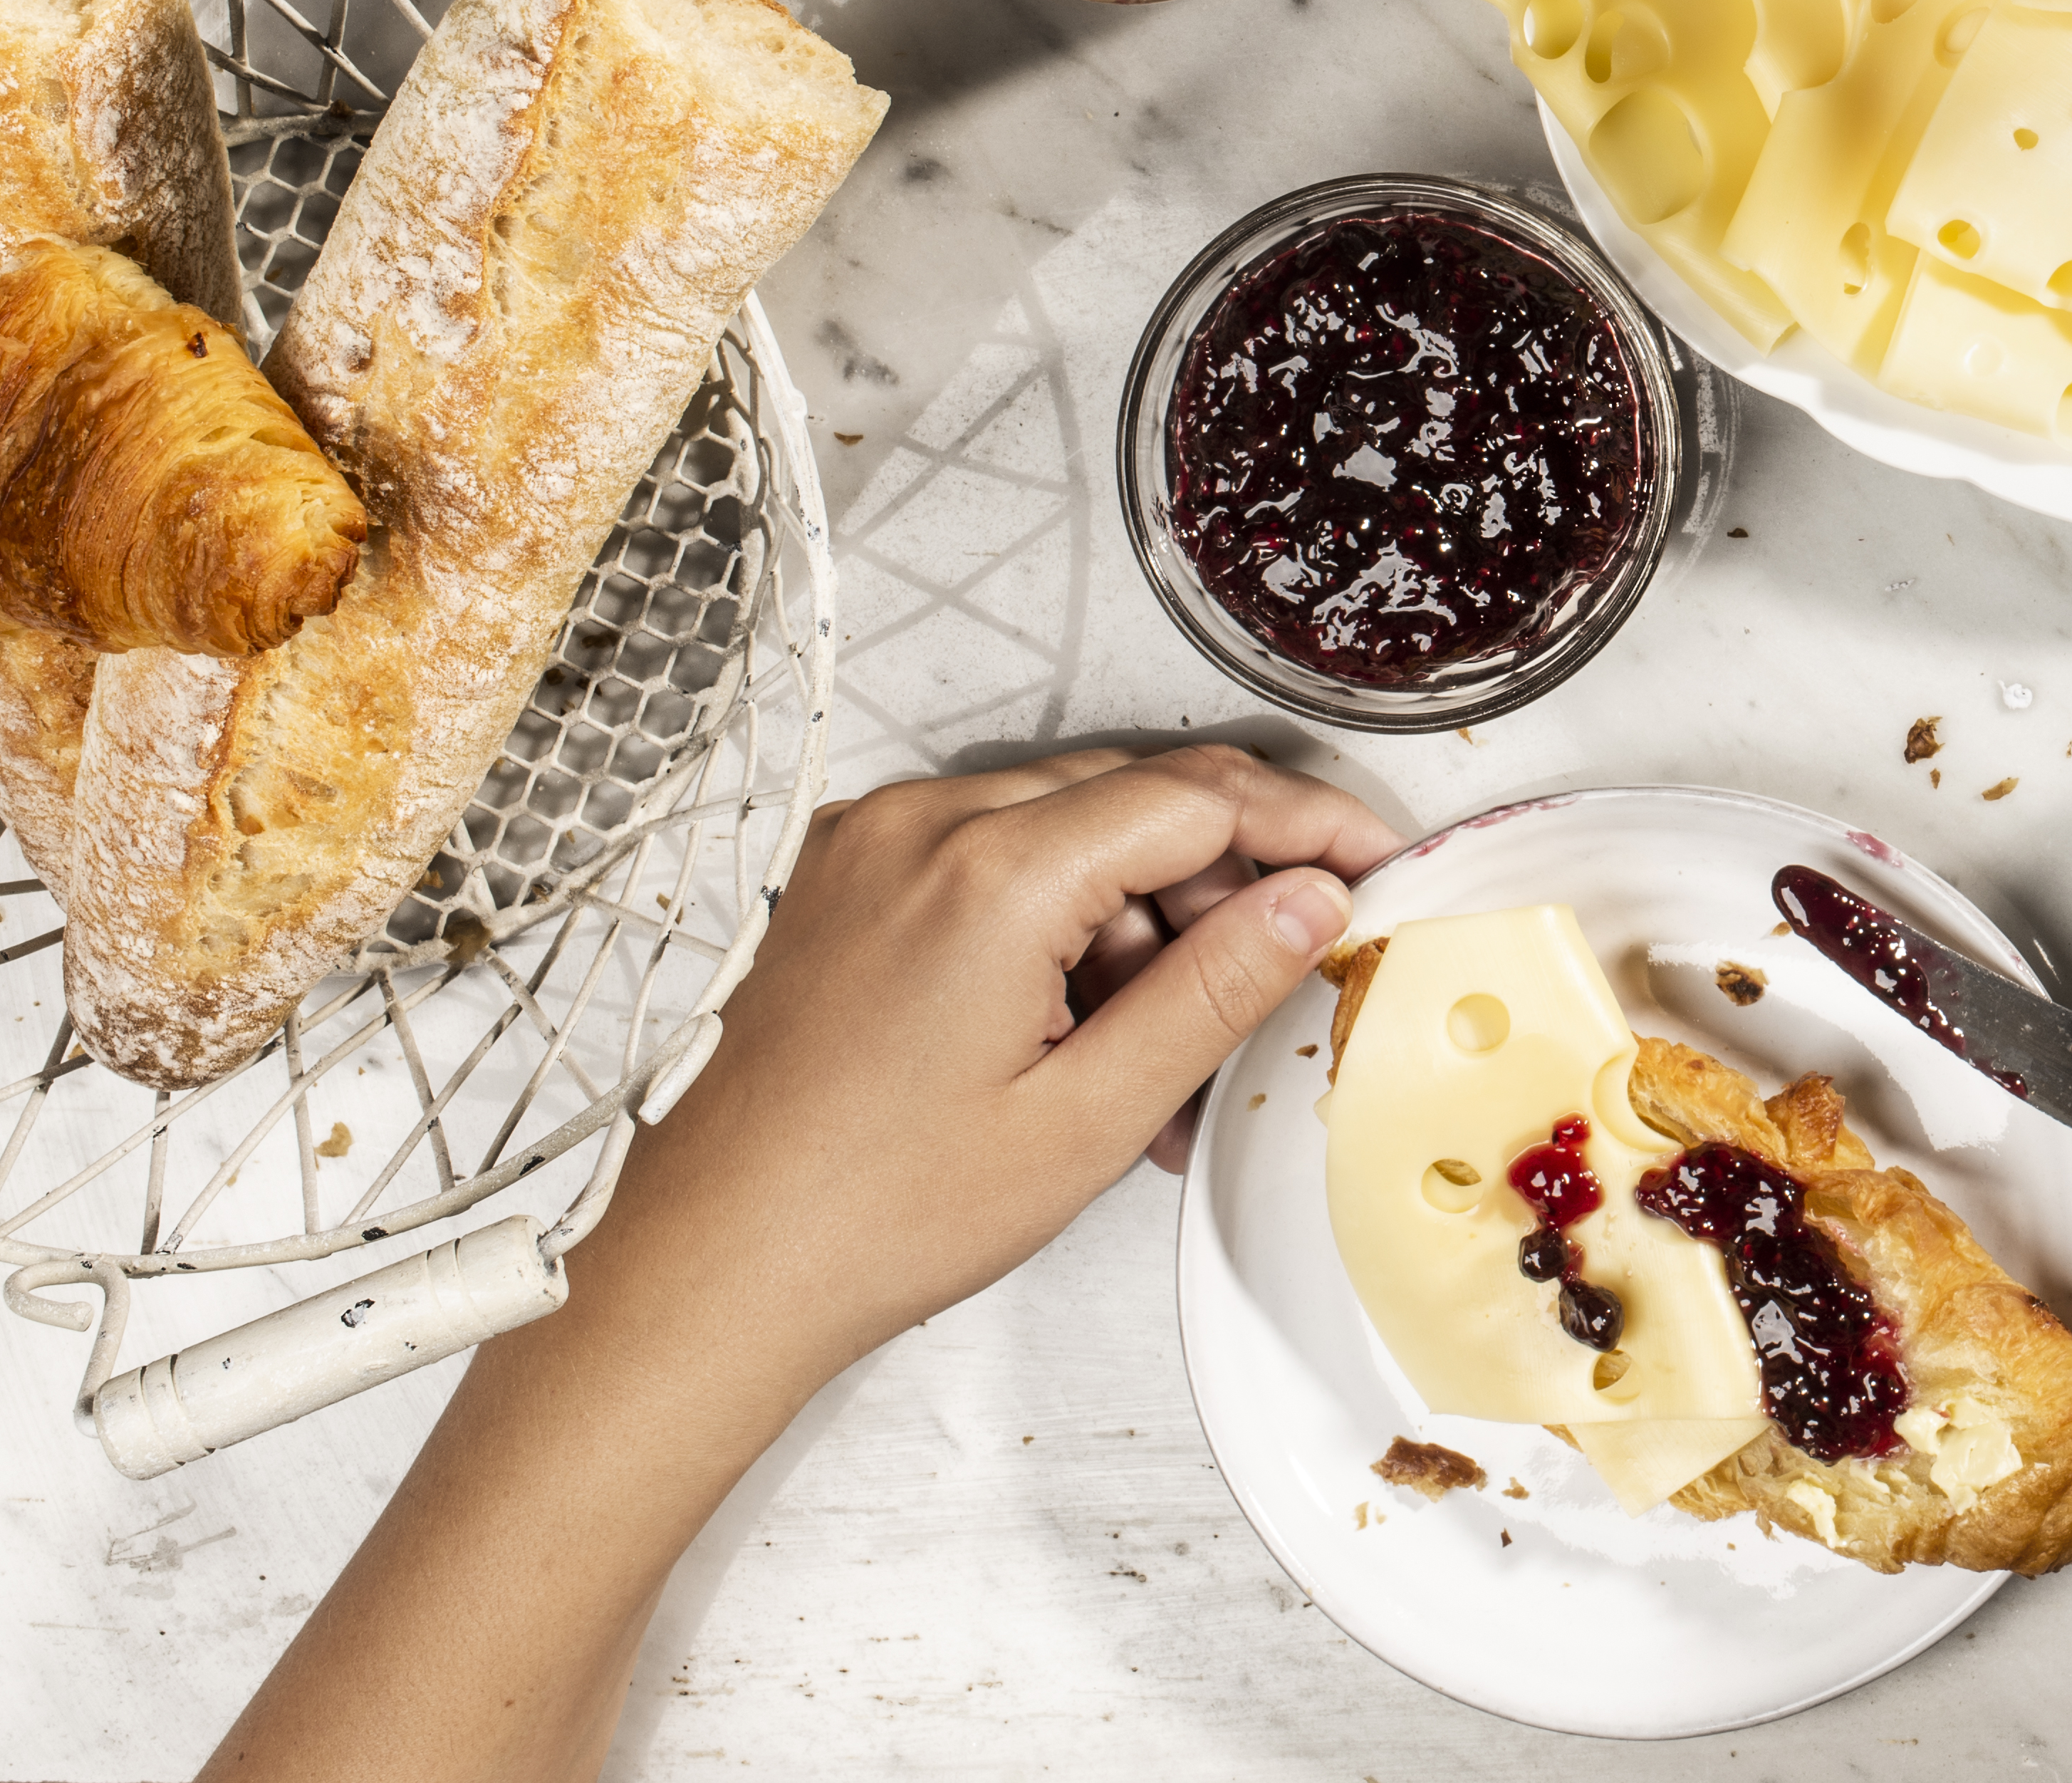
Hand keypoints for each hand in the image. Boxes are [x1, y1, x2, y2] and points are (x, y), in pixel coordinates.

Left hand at [572, 743, 1395, 1404]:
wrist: (698, 1276)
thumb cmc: (867, 1216)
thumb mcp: (1086, 1117)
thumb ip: (1214, 992)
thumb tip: (1312, 902)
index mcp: (990, 870)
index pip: (1201, 795)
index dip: (1307, 825)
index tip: (1373, 866)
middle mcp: (921, 827)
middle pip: (1135, 799)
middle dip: (1226, 882)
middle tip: (1283, 977)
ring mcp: (869, 848)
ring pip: (1066, 831)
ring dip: (1141, 916)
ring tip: (1163, 1058)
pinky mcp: (839, 882)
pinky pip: (988, 861)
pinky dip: (1059, 925)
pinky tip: (1082, 1032)